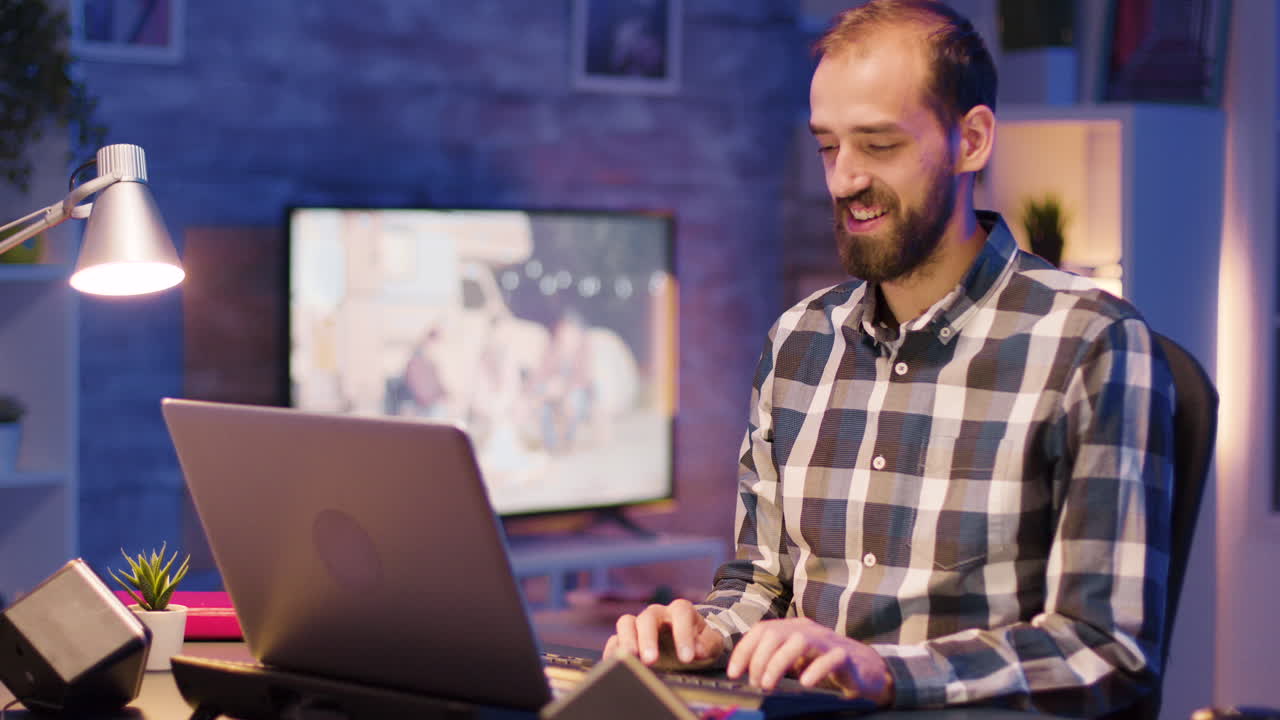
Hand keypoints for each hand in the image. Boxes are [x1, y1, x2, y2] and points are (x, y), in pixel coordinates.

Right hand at [604, 598, 726, 670]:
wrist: (687, 646)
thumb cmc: (699, 643)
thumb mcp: (712, 643)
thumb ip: (708, 644)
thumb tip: (697, 651)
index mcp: (680, 610)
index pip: (680, 614)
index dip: (683, 635)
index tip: (687, 658)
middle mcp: (657, 613)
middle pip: (648, 617)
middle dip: (648, 639)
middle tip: (651, 660)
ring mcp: (639, 624)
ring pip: (626, 623)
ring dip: (627, 641)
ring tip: (630, 658)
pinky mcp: (627, 639)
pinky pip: (614, 640)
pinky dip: (613, 652)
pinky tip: (615, 665)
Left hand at [726, 617, 893, 706]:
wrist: (866, 670)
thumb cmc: (825, 666)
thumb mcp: (795, 662)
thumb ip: (774, 661)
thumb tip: (746, 674)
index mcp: (792, 628)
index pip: (761, 630)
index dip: (743, 650)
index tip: (733, 672)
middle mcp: (808, 629)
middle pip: (775, 634)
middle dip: (759, 659)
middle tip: (754, 682)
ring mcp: (827, 641)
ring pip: (799, 641)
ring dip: (779, 662)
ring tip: (769, 684)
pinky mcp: (846, 657)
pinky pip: (830, 658)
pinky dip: (815, 670)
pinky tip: (805, 683)